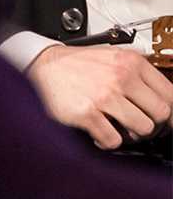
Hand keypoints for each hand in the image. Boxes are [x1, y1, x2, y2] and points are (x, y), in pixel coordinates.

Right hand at [26, 43, 172, 148]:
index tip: (165, 120)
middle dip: (154, 125)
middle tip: (140, 126)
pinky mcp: (87, 114)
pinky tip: (99, 132)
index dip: (170, 113)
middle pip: (162, 114)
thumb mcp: (111, 56)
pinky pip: (114, 140)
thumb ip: (138, 72)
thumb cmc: (74, 64)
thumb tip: (165, 98)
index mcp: (131, 62)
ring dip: (132, 134)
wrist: (38, 65)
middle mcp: (121, 77)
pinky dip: (107, 141)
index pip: (171, 94)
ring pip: (143, 129)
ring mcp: (105, 96)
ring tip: (118, 129)